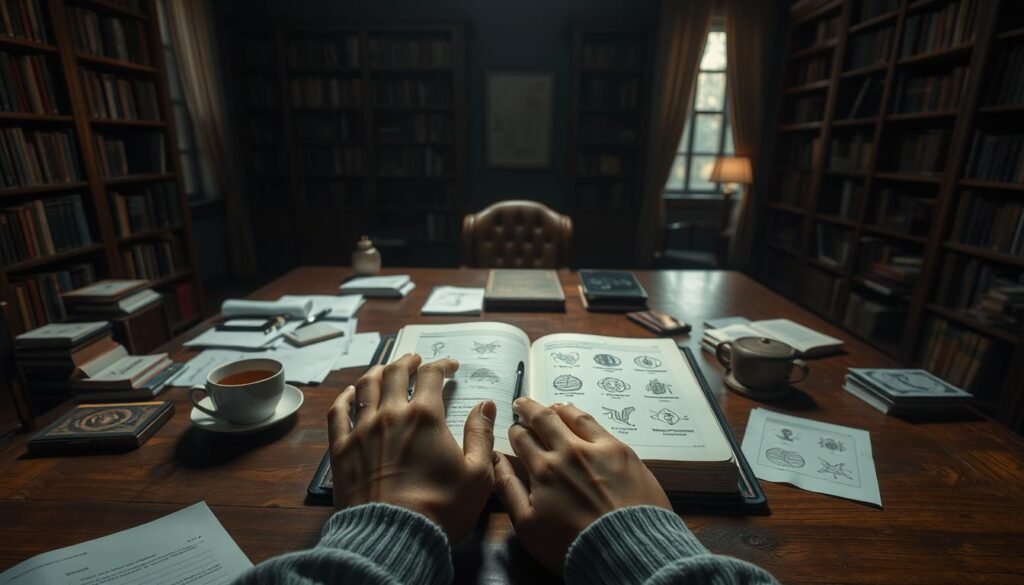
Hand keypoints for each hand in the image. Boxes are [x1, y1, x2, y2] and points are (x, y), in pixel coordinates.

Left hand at [327, 354, 496, 542]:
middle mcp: (391, 415)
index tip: (450, 366)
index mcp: (425, 416)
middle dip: (407, 361)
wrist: (395, 537)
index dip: (442, 365)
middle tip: (415, 359)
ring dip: (378, 371)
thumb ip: (482, 435)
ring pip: (366, 386)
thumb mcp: (478, 474)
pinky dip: (345, 397)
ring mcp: (362, 430)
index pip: (431, 375)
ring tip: (386, 368)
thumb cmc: (441, 508)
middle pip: (395, 373)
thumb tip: (486, 406)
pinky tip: (350, 393)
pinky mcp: (341, 449)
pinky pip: (338, 413)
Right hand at [494, 398, 670, 573]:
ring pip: (571, 416)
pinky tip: (579, 416)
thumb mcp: (527, 525)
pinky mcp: (622, 451)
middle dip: (529, 409)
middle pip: (544, 419)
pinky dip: (581, 415)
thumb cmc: (571, 545)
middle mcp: (568, 451)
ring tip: (550, 407)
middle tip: (522, 403)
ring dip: (556, 409)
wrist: (625, 551)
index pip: (522, 438)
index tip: (514, 429)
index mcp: (543, 469)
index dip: (515, 431)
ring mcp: (597, 449)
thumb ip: (508, 488)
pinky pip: (597, 424)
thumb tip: (494, 459)